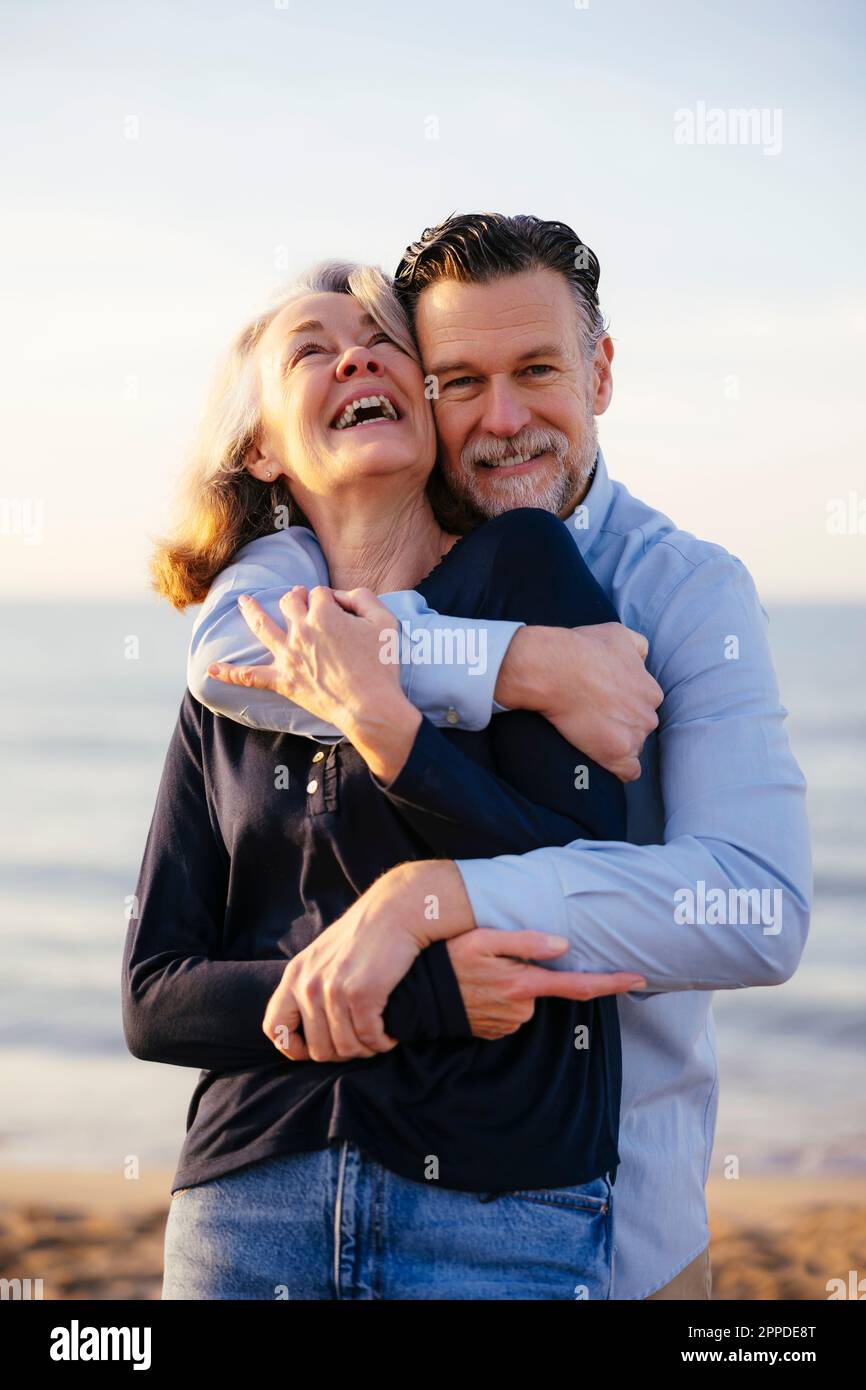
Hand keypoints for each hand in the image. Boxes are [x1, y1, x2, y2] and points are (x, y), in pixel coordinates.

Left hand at [207, 585, 420, 775]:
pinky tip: (211, 670)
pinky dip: (230, 674)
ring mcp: (289, 656)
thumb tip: (343, 596)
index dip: (330, 598)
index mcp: (324, 614)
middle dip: (296, 597)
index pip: (320, 593)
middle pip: (290, 602)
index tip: (341, 610)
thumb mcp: (384, 621)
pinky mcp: (284, 681)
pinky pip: (250, 676)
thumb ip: (363, 598)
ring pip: (262, 626)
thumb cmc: (382, 665)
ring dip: (251, 612)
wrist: (371, 707)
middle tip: (301, 600)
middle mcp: (301, 631)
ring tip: (242, 603)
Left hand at [262, 861, 468, 1060]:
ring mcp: (334, 991)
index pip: (274, 1028)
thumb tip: (310, 1025)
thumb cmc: (363, 934)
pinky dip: (382, 1043)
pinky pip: (370, 1038)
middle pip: (318, 1049)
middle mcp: (309, 986)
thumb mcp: (321, 956)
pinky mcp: (362, 994)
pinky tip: (390, 1035)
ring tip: (378, 1038)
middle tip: (361, 1042)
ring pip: (346, 1048)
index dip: (294, 1048)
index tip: (318, 1047)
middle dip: (342, 1053)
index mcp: (294, 976)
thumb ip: (309, 985)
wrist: (394, 911)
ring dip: (366, 1050)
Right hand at [446, 929, 645, 1037]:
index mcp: (524, 984)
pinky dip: (499, 999)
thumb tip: (563, 946)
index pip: (577, 986)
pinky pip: (509, 1011)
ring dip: (511, 986)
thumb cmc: (448, 961)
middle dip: (529, 974)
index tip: (638, 979)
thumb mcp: (483, 939)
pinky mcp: (495, 1032)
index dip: (610, 983)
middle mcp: (521, 1009)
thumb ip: (525, 941)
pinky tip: (476, 990)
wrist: (416, 999)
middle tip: (494, 961)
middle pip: (542, 988)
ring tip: (479, 976)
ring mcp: (508, 1024)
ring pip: (524, 999)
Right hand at [495, 623, 661, 781]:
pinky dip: (617, 768)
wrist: (553, 669)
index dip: (624, 706)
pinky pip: (628, 772)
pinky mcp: (617, 754)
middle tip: (594, 717)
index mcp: (651, 691)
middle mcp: (648, 715)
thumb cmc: (581, 648)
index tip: (605, 703)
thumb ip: (638, 647)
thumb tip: (642, 657)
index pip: (645, 706)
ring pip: (632, 747)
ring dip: (616, 744)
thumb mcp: (618, 633)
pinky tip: (602, 759)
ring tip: (590, 733)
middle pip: (639, 727)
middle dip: (622, 725)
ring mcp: (634, 736)